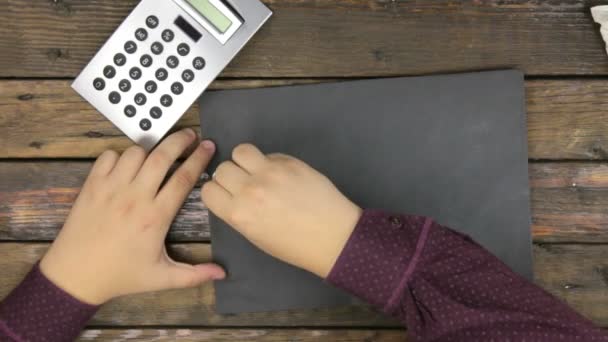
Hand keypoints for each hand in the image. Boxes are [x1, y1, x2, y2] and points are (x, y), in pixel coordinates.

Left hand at [40, 129, 224, 304]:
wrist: (75, 276)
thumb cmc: (121, 276)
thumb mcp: (161, 278)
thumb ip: (194, 275)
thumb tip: (222, 274)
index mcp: (156, 216)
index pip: (184, 178)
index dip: (199, 159)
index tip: (208, 147)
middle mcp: (135, 197)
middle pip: (162, 156)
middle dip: (180, 140)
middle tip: (190, 135)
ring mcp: (111, 188)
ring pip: (135, 152)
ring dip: (149, 150)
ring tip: (156, 156)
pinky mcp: (92, 186)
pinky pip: (109, 156)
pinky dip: (120, 155)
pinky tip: (126, 166)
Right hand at [202, 144, 361, 277]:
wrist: (333, 237)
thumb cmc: (294, 245)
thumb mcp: (255, 236)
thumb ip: (239, 212)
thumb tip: (231, 192)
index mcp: (238, 214)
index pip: (208, 190)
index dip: (217, 191)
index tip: (227, 193)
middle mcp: (250, 190)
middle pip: (222, 168)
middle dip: (231, 176)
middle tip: (246, 184)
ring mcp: (270, 173)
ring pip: (241, 151)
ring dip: (246, 161)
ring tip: (259, 172)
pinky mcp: (290, 162)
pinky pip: (268, 154)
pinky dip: (270, 162)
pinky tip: (283, 176)